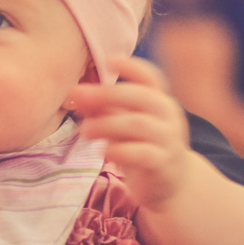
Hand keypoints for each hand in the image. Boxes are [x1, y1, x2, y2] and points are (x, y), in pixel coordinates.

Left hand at [66, 57, 191, 211]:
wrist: (169, 184)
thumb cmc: (141, 146)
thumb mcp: (121, 124)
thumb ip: (100, 108)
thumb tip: (75, 92)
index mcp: (158, 100)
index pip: (150, 77)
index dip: (132, 67)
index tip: (109, 60)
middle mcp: (168, 116)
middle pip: (142, 97)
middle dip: (108, 94)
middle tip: (79, 97)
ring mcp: (169, 140)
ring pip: (139, 125)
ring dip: (107, 124)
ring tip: (84, 131)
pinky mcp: (164, 165)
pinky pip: (144, 154)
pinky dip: (121, 151)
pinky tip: (105, 152)